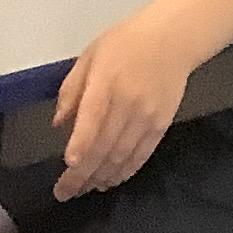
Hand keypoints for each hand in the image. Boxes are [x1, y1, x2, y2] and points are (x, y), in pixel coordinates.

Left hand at [53, 10, 195, 197]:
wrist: (173, 39)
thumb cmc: (126, 43)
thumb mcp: (91, 56)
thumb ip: (72, 90)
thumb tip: (58, 124)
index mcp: (106, 82)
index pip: (92, 119)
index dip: (81, 143)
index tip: (69, 164)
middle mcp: (127, 103)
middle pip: (103, 146)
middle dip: (82, 174)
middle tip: (64, 193)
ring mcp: (146, 117)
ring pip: (120, 157)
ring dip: (100, 177)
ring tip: (84, 190)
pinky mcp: (160, 126)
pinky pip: (140, 156)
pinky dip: (124, 172)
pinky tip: (109, 181)